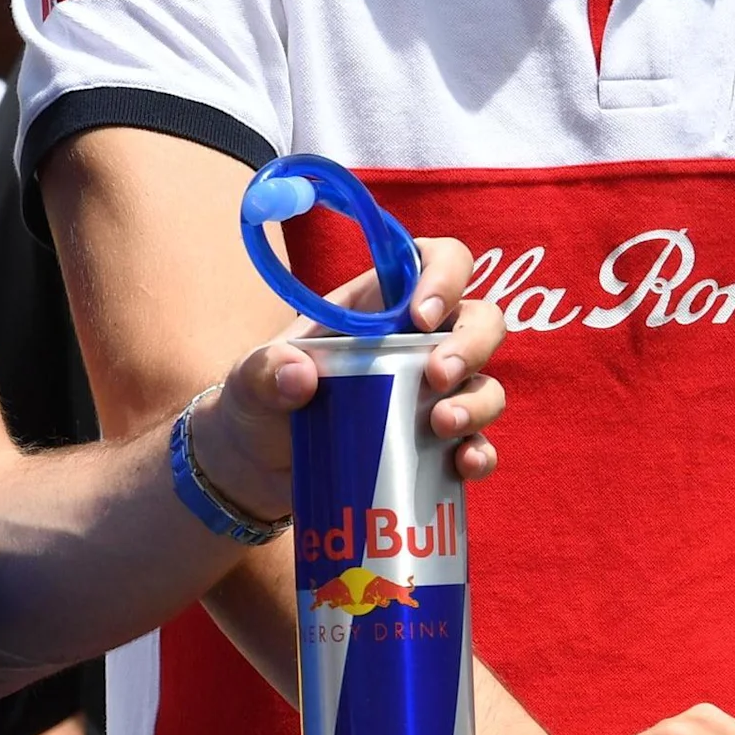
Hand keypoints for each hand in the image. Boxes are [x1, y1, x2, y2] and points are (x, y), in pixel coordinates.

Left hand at [188, 235, 508, 523]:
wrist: (254, 473)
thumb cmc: (257, 405)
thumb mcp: (249, 381)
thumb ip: (265, 370)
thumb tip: (301, 376)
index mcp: (378, 306)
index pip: (435, 261)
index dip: (446, 275)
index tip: (423, 316)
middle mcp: (415, 345)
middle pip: (479, 320)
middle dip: (471, 345)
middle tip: (437, 376)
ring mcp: (429, 398)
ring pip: (485, 383)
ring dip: (478, 401)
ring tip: (443, 425)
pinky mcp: (433, 448)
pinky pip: (477, 444)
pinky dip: (480, 453)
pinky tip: (464, 465)